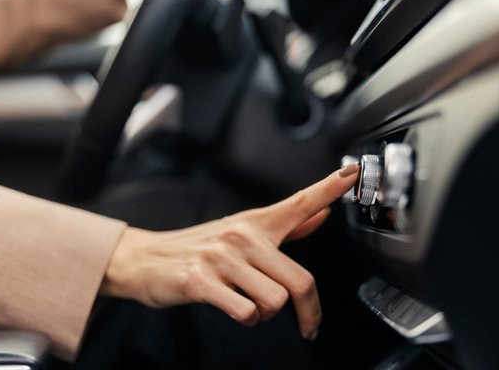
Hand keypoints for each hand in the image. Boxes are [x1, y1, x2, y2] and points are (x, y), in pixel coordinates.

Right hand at [99, 163, 359, 339]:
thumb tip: (324, 212)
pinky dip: (246, 319)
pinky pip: (244, 311)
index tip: (354, 173)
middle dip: (309, 311)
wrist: (144, 259)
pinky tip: (234, 309)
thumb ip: (289, 225)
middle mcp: (241, 236)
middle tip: (310, 325)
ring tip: (251, 308)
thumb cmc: (197, 248)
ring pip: (274, 301)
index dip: (329, 188)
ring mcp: (221, 259)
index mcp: (254, 224)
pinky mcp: (200, 281)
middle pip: (299, 280)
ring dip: (267, 315)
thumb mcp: (242, 233)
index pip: (299, 202)